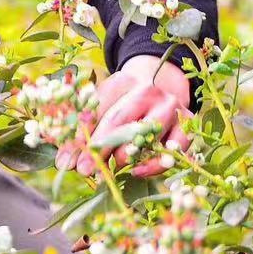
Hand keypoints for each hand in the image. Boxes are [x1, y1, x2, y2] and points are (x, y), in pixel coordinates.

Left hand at [56, 54, 191, 177]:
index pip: (98, 111)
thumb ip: (83, 130)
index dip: (81, 138)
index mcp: (123, 82)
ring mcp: (171, 107)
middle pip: (121, 122)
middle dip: (100, 150)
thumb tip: (65, 162)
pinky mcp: (187, 125)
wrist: (161, 86)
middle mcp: (149, 91)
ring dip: (126, 156)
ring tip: (112, 166)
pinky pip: (173, 150)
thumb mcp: (102, 104)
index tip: (66, 161)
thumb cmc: (123, 100)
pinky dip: (154, 164)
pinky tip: (136, 171)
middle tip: (84, 171)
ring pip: (147, 135)